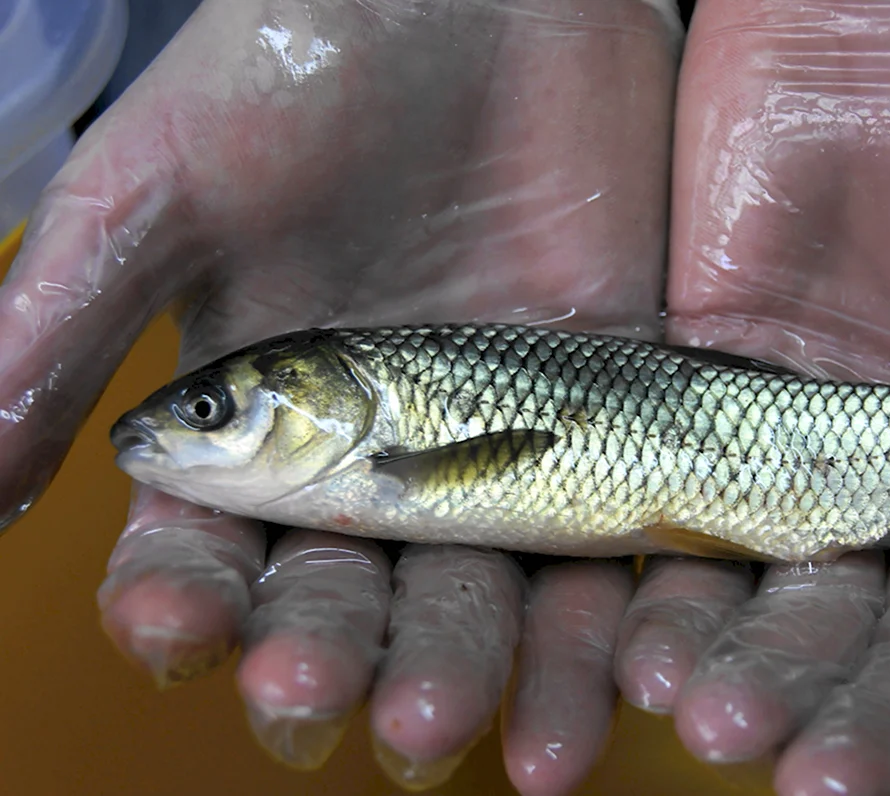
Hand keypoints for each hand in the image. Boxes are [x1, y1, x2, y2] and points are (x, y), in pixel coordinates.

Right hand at [0, 1, 680, 791]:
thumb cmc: (300, 68)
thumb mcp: (172, 182)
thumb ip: (70, 320)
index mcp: (263, 420)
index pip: (214, 549)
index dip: (194, 601)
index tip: (189, 636)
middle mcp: (380, 455)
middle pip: (360, 597)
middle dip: (347, 660)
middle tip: (346, 714)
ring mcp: (502, 442)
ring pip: (491, 590)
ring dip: (482, 669)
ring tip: (480, 740)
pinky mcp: (614, 415)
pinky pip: (618, 530)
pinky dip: (616, 607)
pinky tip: (618, 668)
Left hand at [614, 1, 889, 791]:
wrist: (875, 6)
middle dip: (868, 717)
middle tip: (822, 782)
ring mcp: (809, 450)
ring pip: (786, 599)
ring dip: (758, 672)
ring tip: (720, 723)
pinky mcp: (705, 407)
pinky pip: (682, 519)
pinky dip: (670, 587)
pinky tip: (646, 650)